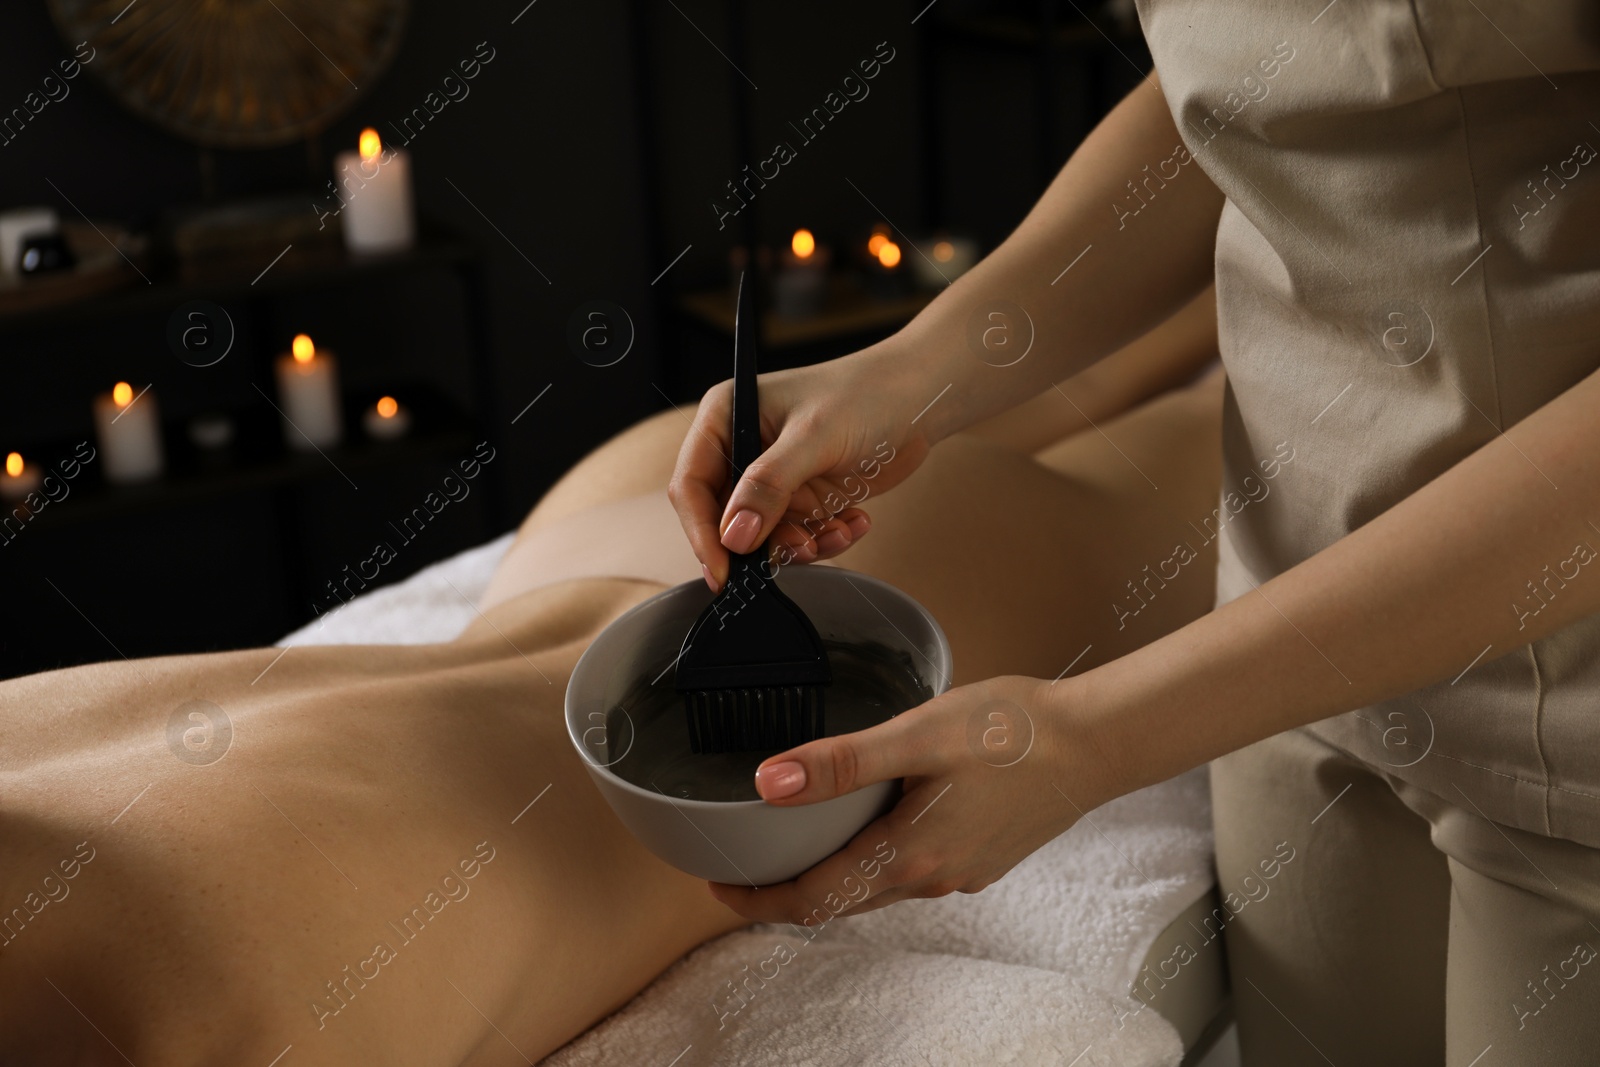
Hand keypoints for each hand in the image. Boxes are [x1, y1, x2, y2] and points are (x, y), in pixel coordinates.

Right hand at [668, 343, 935, 592]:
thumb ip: (769, 486)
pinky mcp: (803, 496)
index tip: (724, 571)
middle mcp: (742, 448)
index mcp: (726, 418)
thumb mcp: (813, 437)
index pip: (692, 485)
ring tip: (837, 531)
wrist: (921, 397)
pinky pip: (799, 535)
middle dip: (763, 543)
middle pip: (726, 519)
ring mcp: (773, 477)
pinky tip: (855, 520)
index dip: (703, 532)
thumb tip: (733, 535)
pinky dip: (826, 538)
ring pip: (765, 536)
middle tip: (800, 548)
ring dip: (801, 544)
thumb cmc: (867, 394)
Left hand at [707, 674, 1121, 923]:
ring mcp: (959, 872)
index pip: (811, 900)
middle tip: (743, 863)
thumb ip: (843, 761)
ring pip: (875, 887)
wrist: (1098, 743)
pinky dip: (872, 858)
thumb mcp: (918, 734)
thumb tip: (768, 783)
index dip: (756, 900)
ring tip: (795, 838)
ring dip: (830, 874)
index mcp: (906, 856)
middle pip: (839, 901)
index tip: (717, 885)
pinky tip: (870, 818)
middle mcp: (930, 879)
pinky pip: (910, 871)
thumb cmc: (1014, 731)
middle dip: (785, 890)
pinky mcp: (980, 857)